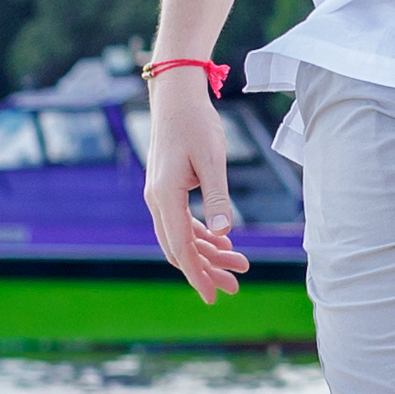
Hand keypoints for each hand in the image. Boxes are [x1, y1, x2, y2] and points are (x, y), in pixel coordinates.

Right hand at [136, 70, 251, 302]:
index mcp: (164, 197)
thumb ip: (218, 198)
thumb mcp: (212, 160)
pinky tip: (223, 242)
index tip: (213, 296)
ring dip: (207, 253)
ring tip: (238, 265)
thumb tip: (225, 234)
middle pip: (179, 249)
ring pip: (181, 237)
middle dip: (206, 270)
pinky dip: (202, 235)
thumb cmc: (196, 124)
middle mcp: (156, 201)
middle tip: (235, 286)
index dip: (197, 275)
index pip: (181, 248)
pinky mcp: (167, 189)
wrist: (176, 97)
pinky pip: (182, 222)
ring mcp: (159, 196)